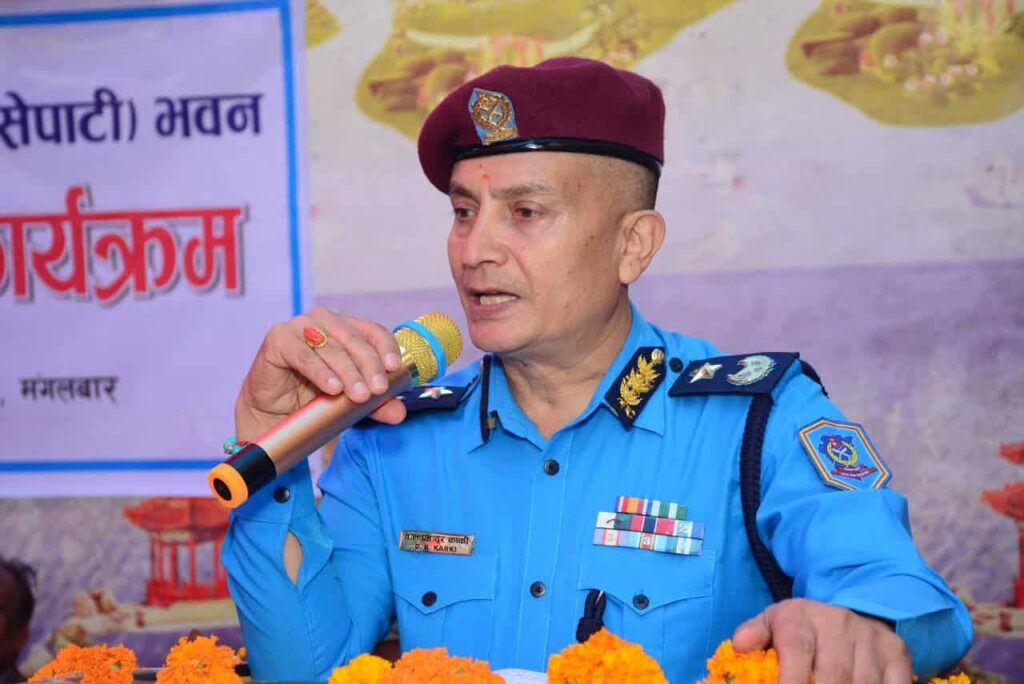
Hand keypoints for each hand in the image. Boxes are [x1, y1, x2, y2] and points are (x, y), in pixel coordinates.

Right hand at [235, 308, 407, 439]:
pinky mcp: (279, 339)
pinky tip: (332, 388)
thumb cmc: (314, 396)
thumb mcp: (351, 401)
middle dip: (369, 366)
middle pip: (355, 340)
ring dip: (348, 373)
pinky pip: (304, 356)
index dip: (386, 348)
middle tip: (377, 390)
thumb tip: (399, 413)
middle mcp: (325, 321)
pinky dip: (321, 372)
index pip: (373, 332)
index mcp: (347, 328)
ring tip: (358, 395)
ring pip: (332, 349)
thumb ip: (376, 404)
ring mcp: (300, 326)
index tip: (395, 369)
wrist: (275, 410)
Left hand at [732, 598, 911, 683]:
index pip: (797, 650)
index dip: (792, 681)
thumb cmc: (801, 630)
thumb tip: (739, 644)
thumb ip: (755, 634)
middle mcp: (838, 624)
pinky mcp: (897, 653)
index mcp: (801, 617)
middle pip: (833, 675)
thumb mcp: (773, 624)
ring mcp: (870, 638)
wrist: (846, 615)